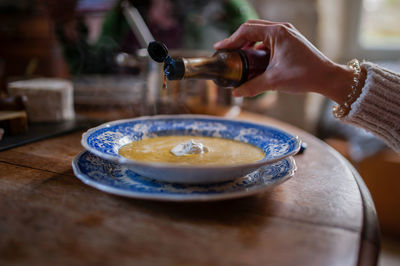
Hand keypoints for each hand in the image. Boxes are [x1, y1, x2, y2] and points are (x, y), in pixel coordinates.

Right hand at [214, 20, 354, 104]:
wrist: (327, 77)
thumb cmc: (304, 75)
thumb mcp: (274, 82)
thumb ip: (252, 87)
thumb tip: (236, 93)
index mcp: (276, 33)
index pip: (246, 30)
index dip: (230, 40)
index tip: (219, 49)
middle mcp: (281, 29)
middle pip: (251, 28)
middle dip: (237, 40)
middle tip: (226, 52)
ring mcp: (287, 34)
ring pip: (260, 34)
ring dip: (247, 43)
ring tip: (238, 57)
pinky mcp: (290, 41)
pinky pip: (268, 40)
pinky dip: (258, 47)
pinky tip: (254, 60)